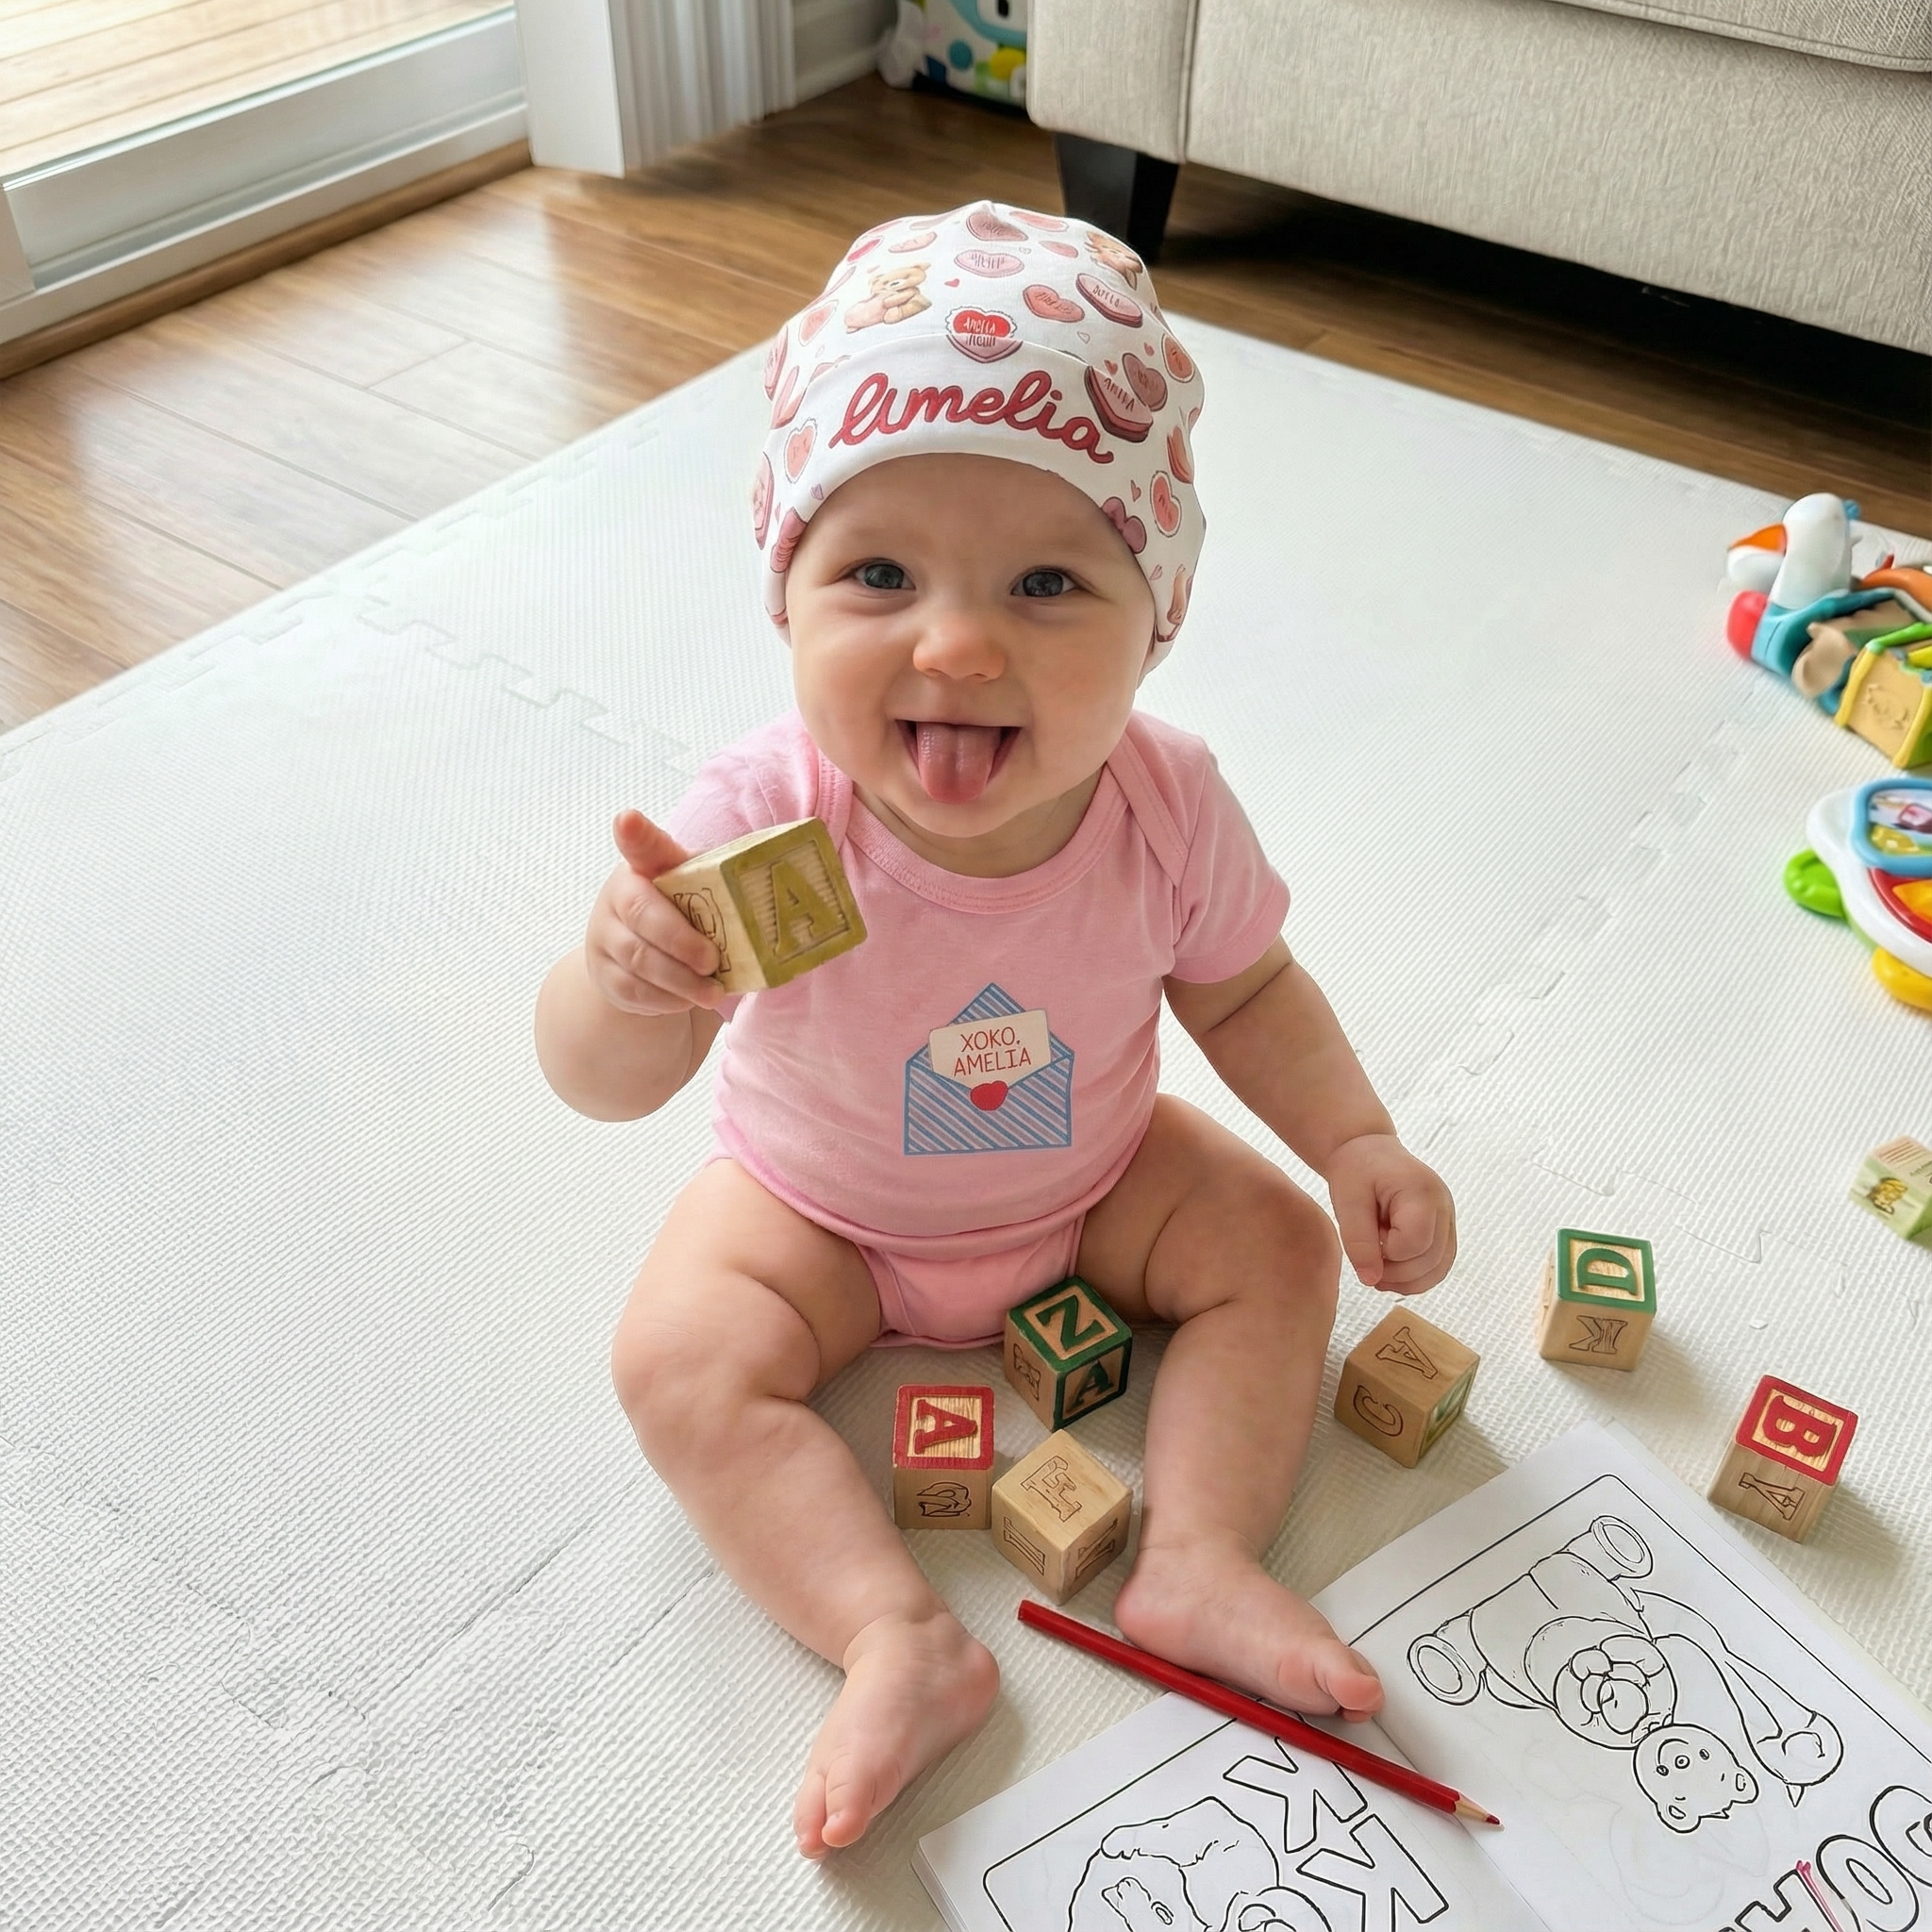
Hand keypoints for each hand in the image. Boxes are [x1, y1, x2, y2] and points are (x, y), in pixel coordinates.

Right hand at [583, 809, 724, 1015]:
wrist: (637, 956)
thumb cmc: (680, 914)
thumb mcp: (698, 891)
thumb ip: (723, 885)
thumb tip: (777, 885)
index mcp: (645, 867)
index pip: (640, 845)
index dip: (635, 833)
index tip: (628, 819)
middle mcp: (617, 896)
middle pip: (641, 914)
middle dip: (680, 941)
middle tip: (711, 962)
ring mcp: (604, 937)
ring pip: (639, 960)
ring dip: (681, 981)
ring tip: (713, 993)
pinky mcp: (604, 975)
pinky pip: (634, 991)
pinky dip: (666, 1000)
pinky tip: (688, 1000)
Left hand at [1323, 1133, 1455, 1291]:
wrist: (1367, 1150)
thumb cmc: (1355, 1169)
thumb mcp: (1347, 1202)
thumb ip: (1359, 1242)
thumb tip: (1371, 1280)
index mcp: (1421, 1191)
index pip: (1415, 1243)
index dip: (1388, 1256)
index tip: (1367, 1244)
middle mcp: (1443, 1205)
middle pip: (1431, 1260)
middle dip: (1397, 1274)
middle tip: (1367, 1265)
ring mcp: (1447, 1217)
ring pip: (1440, 1268)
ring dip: (1408, 1281)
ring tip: (1378, 1273)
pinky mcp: (1443, 1228)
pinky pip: (1438, 1264)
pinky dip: (1416, 1276)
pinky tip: (1391, 1271)